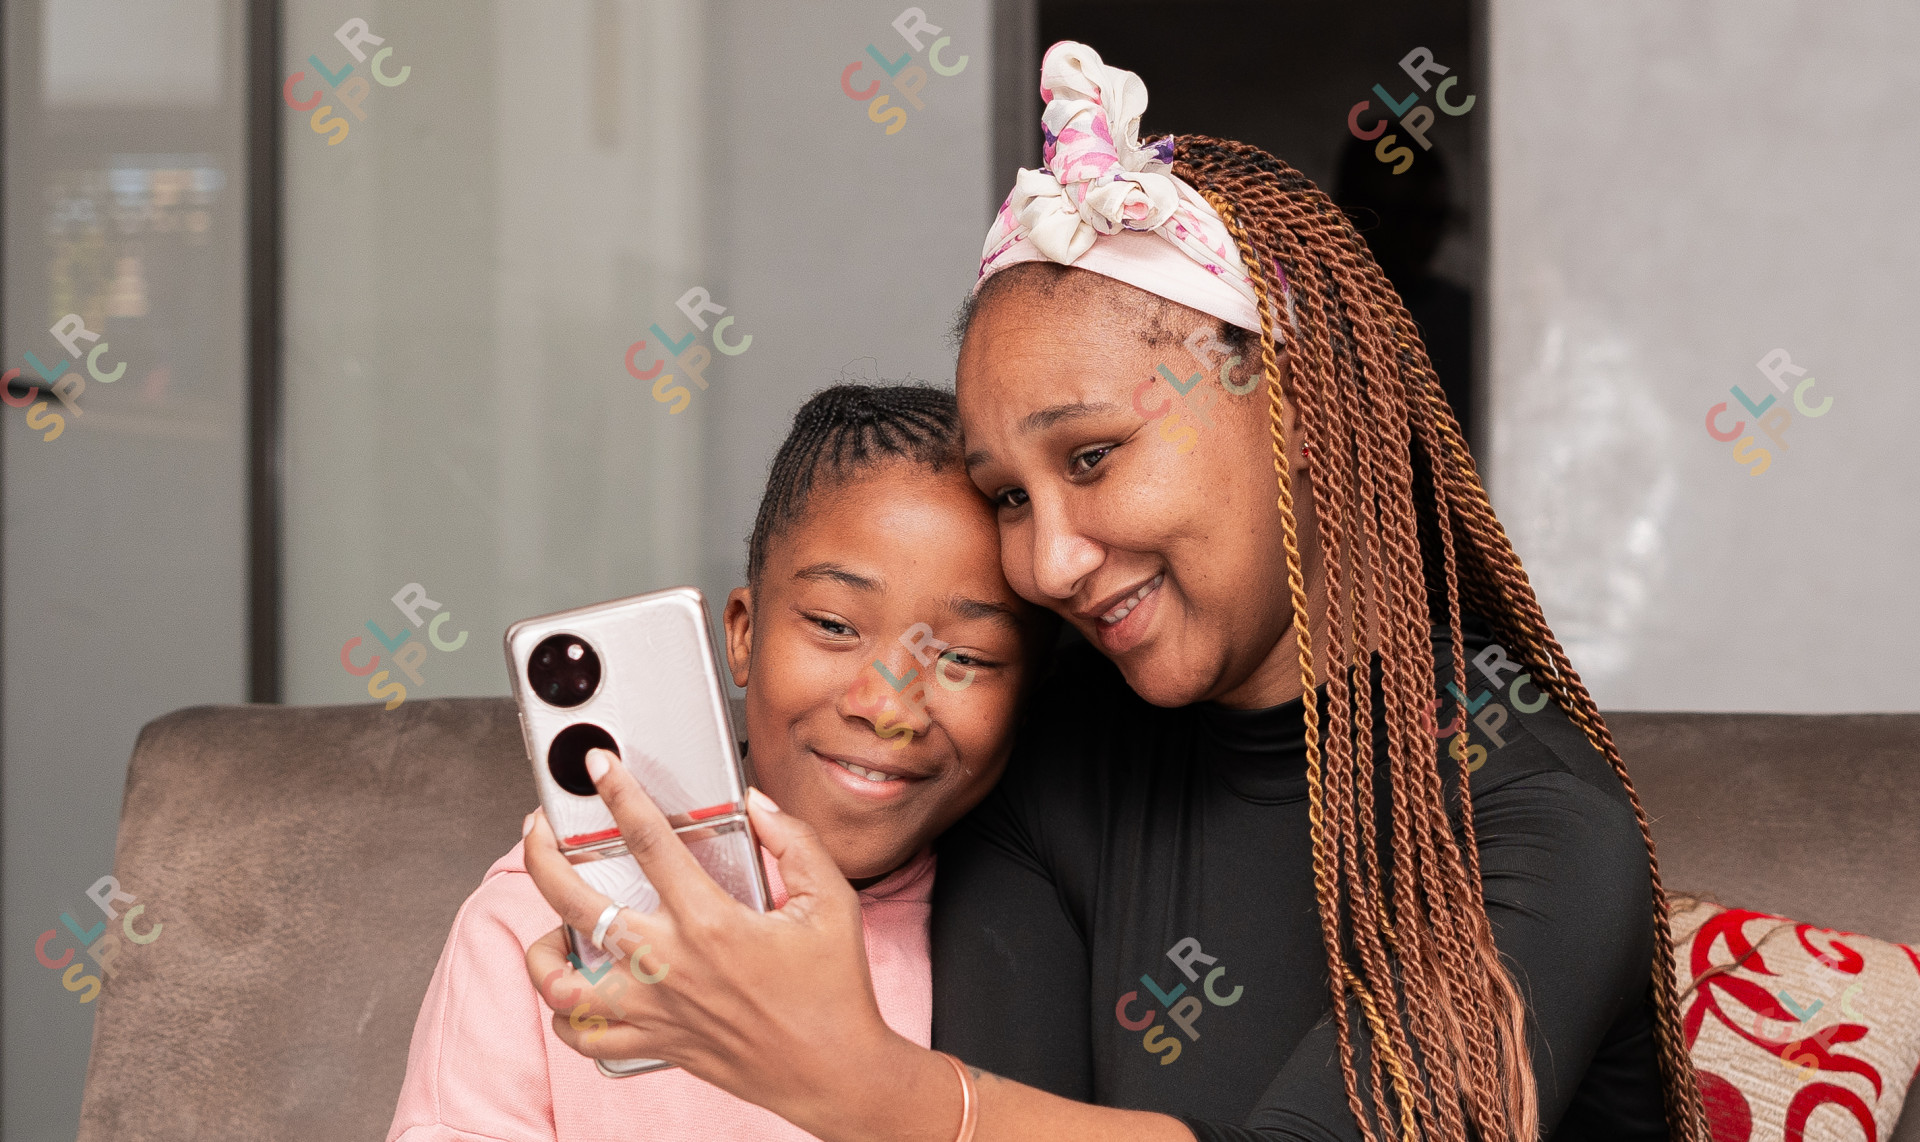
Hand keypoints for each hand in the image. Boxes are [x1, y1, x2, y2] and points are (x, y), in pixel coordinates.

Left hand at [521, 749, 930, 1134]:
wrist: (834, 1071)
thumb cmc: (835, 992)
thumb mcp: (832, 901)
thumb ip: (794, 842)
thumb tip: (757, 806)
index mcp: (712, 921)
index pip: (648, 841)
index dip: (618, 794)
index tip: (600, 768)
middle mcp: (671, 965)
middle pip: (575, 902)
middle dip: (542, 856)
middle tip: (540, 834)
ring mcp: (655, 1009)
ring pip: (560, 984)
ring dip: (541, 951)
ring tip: (549, 927)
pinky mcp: (655, 1044)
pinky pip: (585, 1039)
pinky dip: (566, 1016)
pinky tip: (574, 991)